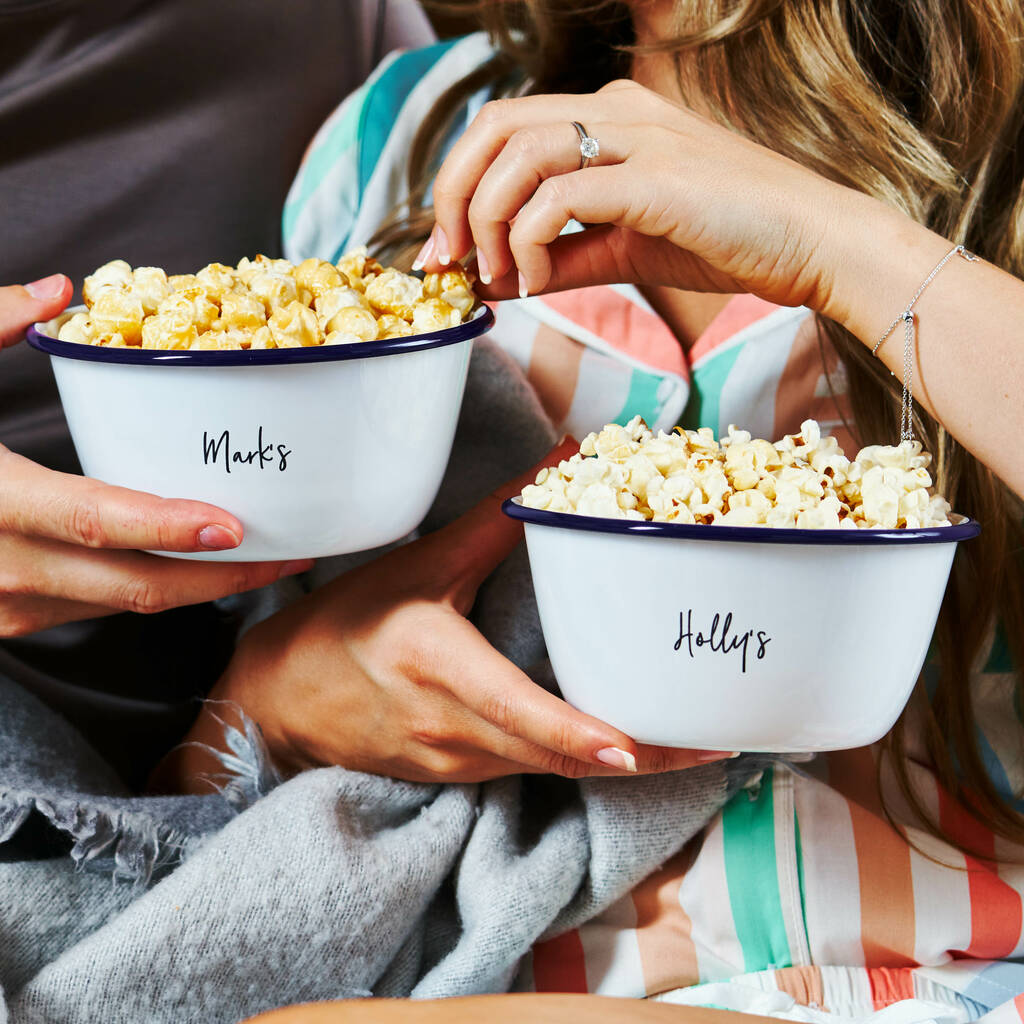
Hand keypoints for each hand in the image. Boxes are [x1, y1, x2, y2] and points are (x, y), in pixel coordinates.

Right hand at [0, 276, 309, 635]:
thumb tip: (56, 290)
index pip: (98, 524)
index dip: (174, 529)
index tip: (242, 527)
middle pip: (136, 589)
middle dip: (223, 578)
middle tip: (290, 553)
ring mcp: (1, 607)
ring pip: (122, 608)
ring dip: (196, 590)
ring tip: (260, 559)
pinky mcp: (5, 622)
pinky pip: (94, 610)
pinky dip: (149, 591)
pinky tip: (189, 566)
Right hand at [163, 442, 733, 788]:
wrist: (277, 700)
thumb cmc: (347, 624)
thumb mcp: (420, 565)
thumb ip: (496, 519)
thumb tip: (562, 459)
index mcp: (439, 668)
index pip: (521, 714)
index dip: (582, 734)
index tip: (642, 744)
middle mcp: (452, 730)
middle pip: (560, 758)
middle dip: (644, 758)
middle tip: (720, 743)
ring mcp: (454, 764)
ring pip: (551, 772)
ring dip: (620, 762)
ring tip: (693, 742)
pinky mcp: (456, 778)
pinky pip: (531, 773)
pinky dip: (581, 762)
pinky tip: (624, 743)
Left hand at [418, 79, 855, 312]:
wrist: (811, 244)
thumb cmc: (727, 240)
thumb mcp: (626, 248)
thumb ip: (562, 258)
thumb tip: (498, 281)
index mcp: (608, 117)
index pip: (504, 130)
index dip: (458, 188)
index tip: (446, 253)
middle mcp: (616, 111)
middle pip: (495, 127)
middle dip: (453, 196)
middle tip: (449, 260)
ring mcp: (637, 136)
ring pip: (520, 155)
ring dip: (489, 222)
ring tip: (498, 275)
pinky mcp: (656, 175)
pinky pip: (562, 195)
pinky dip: (533, 241)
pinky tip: (538, 282)